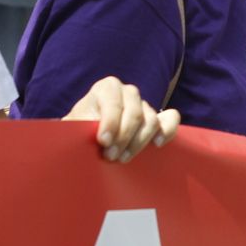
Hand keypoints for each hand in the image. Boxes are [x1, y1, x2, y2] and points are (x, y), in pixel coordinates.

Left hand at [64, 77, 179, 161]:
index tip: (103, 141)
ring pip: (151, 121)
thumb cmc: (78, 131)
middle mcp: (128, 92)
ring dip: (138, 142)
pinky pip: (171, 118)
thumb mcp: (74, 126)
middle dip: (123, 137)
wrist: (88, 139)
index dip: (110, 122)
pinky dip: (168, 130)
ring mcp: (145, 105)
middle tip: (110, 156)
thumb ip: (79, 125)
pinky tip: (158, 144)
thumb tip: (75, 128)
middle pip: (135, 113)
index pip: (114, 102)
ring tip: (123, 158)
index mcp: (106, 88)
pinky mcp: (158, 118)